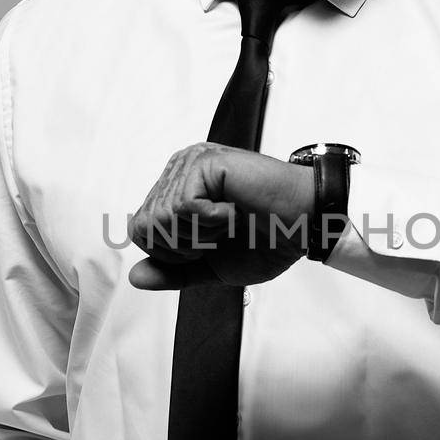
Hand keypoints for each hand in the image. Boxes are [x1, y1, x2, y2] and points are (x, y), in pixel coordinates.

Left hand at [128, 143, 315, 290]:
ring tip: (230, 220)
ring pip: (161, 219)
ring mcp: (190, 163)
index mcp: (176, 190)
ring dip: (201, 233)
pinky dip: (212, 221)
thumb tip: (135, 277)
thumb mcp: (211, 266)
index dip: (173, 253)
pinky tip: (235, 210)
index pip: (141, 231)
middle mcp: (179, 171)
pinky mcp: (204, 162)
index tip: (211, 243)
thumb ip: (174, 272)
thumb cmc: (266, 240)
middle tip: (221, 233)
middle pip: (146, 228)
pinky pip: (183, 208)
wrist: (304, 227)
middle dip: (185, 246)